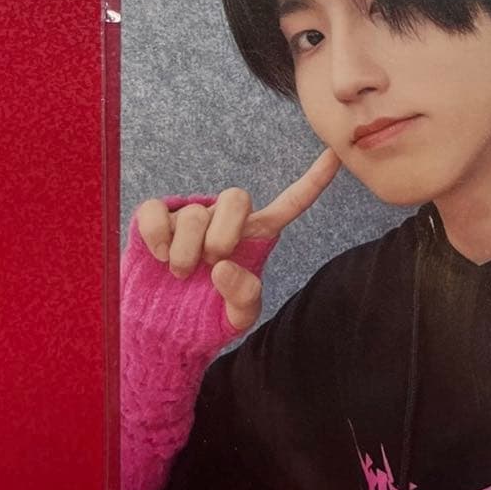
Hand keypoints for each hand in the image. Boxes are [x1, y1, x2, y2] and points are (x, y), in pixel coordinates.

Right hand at [135, 148, 340, 330]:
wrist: (162, 334)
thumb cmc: (204, 320)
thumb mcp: (235, 319)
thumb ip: (243, 297)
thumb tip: (223, 266)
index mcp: (253, 238)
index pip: (287, 204)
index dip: (312, 182)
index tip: (335, 155)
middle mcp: (223, 221)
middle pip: (236, 196)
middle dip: (224, 233)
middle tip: (210, 263)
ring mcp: (188, 218)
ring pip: (195, 212)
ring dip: (188, 249)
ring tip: (182, 273)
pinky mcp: (155, 221)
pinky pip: (157, 211)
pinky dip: (157, 234)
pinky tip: (159, 256)